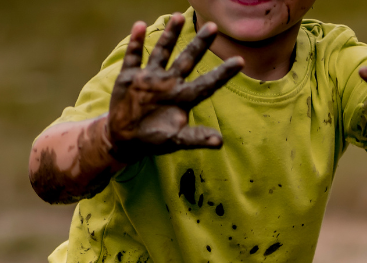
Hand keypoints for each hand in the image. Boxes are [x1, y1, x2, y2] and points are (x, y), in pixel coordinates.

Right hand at [106, 17, 245, 160]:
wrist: (125, 138)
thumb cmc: (154, 140)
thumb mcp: (175, 141)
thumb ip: (195, 138)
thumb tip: (219, 142)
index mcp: (183, 98)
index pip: (207, 83)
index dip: (223, 73)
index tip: (240, 61)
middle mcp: (170, 83)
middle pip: (188, 59)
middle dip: (200, 43)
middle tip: (213, 26)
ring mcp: (151, 78)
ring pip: (163, 52)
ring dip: (170, 35)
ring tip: (178, 16)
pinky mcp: (131, 77)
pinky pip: (134, 57)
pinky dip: (137, 42)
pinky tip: (140, 26)